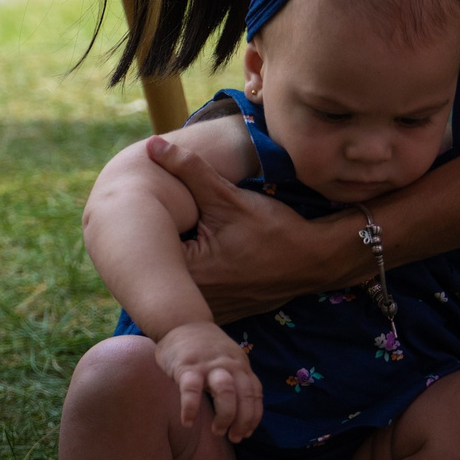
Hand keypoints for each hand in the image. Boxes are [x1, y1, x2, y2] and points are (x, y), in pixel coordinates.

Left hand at [144, 137, 356, 322]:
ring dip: (175, 267)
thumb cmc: (273, 228)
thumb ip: (188, 170)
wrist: (316, 259)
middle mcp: (195, 300)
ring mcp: (208, 312)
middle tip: (162, 227)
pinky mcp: (220, 315)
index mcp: (189, 272)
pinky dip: (194, 282)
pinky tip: (201, 263)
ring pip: (177, 286)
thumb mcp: (227, 196)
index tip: (143, 216)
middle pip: (159, 269)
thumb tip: (152, 144)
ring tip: (180, 243)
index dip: (147, 229)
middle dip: (160, 246)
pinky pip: (195, 298)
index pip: (147, 250)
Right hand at [154, 320, 260, 442]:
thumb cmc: (204, 347)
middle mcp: (229, 365)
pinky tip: (188, 421)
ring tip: (217, 431)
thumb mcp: (228, 358)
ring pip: (226, 392)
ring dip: (225, 416)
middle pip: (245, 396)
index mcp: (241, 366)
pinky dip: (191, 408)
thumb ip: (236, 379)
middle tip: (233, 437)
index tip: (246, 433)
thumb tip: (241, 411)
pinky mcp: (187, 366)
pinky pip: (191, 390)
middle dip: (242, 421)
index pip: (255, 394)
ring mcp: (208, 365)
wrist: (181, 320)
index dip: (253, 417)